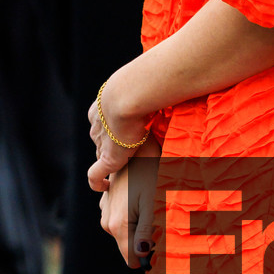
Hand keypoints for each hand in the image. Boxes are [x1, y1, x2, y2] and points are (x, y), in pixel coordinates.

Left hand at [87, 71, 151, 190]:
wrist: (129, 96)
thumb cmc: (140, 86)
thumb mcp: (145, 87)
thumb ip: (157, 92)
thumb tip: (179, 86)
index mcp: (101, 108)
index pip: (104, 125)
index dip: (113, 131)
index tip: (127, 134)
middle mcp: (98, 127)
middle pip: (102, 141)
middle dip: (112, 147)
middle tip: (131, 155)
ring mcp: (102, 143)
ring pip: (101, 156)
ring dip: (110, 164)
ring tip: (125, 170)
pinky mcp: (108, 158)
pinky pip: (94, 176)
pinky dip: (97, 182)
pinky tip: (106, 187)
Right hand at [99, 155, 157, 267]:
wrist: (134, 148)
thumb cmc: (149, 175)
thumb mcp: (153, 205)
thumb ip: (145, 233)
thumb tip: (141, 255)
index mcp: (118, 225)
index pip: (132, 260)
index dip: (148, 257)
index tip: (162, 245)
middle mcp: (107, 222)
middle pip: (129, 245)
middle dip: (145, 239)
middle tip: (160, 219)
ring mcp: (105, 212)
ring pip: (126, 232)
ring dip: (140, 225)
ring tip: (152, 205)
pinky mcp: (107, 203)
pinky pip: (122, 219)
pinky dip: (133, 214)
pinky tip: (142, 198)